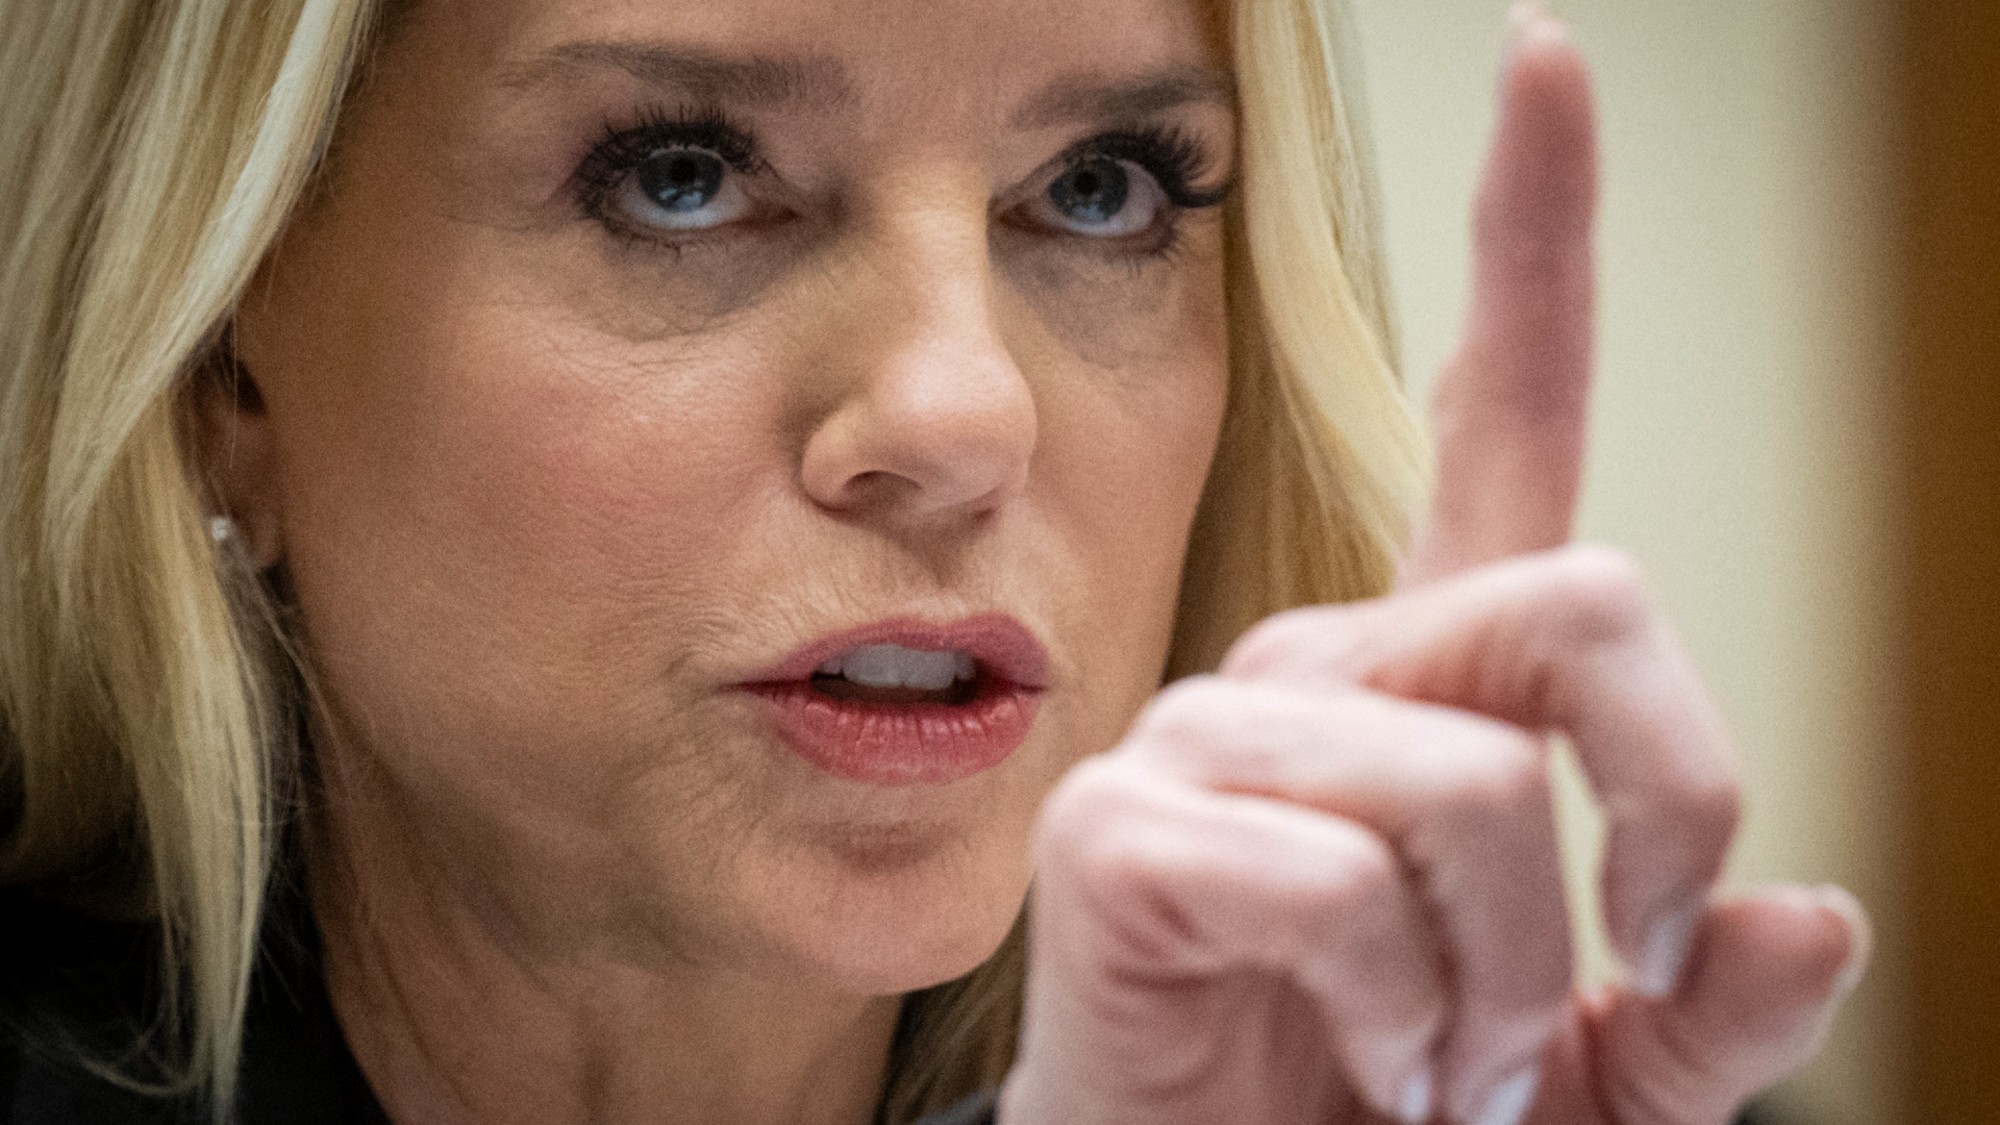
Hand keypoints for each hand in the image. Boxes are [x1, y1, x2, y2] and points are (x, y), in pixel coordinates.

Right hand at [998, 10, 1870, 1124]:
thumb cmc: (1398, 1116)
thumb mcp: (1614, 1077)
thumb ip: (1717, 1001)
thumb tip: (1807, 916)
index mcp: (1441, 680)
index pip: (1495, 417)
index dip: (1529, 238)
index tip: (1545, 59)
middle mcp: (1323, 664)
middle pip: (1579, 605)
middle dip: (1656, 821)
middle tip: (1592, 985)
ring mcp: (1214, 733)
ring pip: (1475, 781)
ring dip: (1505, 982)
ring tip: (1433, 1056)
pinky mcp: (1128, 827)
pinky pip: (1342, 884)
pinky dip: (1396, 1017)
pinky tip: (1345, 1049)